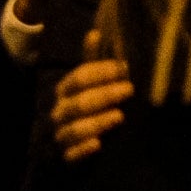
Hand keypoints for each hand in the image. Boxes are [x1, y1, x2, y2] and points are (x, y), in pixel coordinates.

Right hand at [52, 49, 133, 163]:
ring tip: (120, 116)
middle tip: (129, 90)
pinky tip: (98, 144)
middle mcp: (60, 111)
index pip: (79, 77)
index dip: (100, 72)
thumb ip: (93, 62)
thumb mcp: (91, 83)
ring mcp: (62, 134)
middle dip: (104, 95)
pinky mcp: (66, 157)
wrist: (74, 144)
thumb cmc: (88, 106)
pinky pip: (71, 156)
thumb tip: (95, 32)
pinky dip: (83, 150)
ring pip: (74, 129)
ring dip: (97, 122)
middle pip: (78, 103)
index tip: (124, 69)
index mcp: (66, 90)